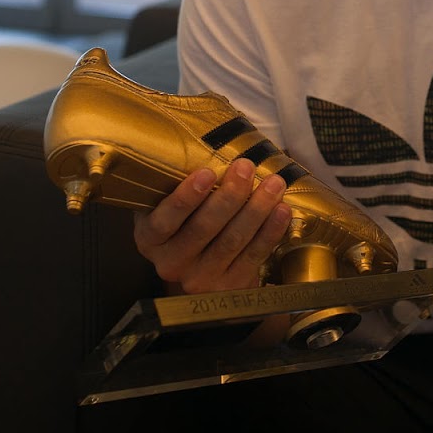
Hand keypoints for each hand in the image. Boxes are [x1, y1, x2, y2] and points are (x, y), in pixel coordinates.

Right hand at [132, 158, 292, 294]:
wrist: (202, 270)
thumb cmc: (186, 223)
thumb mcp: (169, 206)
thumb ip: (176, 185)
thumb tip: (207, 143)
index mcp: (150, 239)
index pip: (164, 220)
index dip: (186, 198)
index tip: (208, 172)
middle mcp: (170, 263)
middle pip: (203, 229)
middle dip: (229, 196)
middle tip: (246, 167)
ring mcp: (199, 280)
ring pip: (232, 241)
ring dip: (257, 209)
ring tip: (274, 183)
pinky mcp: (229, 289)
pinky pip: (253, 257)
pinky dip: (270, 232)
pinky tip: (282, 210)